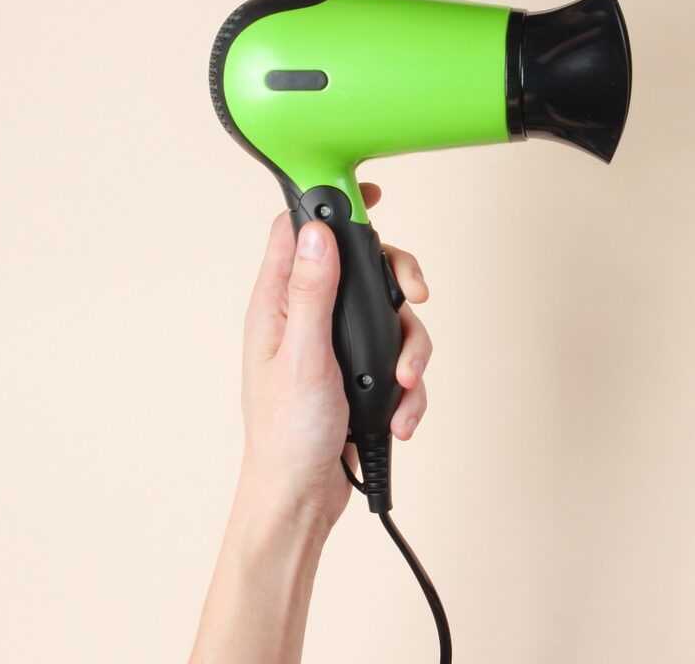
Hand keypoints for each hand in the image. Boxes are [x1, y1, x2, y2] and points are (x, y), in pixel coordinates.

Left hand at [237, 182, 431, 531]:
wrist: (301, 501)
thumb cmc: (285, 438)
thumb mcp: (302, 358)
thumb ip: (310, 291)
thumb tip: (315, 231)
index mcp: (278, 306)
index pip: (299, 232)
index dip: (333, 205)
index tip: (371, 192)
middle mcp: (307, 319)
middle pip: (364, 269)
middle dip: (398, 284)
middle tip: (416, 297)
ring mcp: (336, 348)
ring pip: (391, 318)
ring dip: (411, 350)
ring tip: (405, 385)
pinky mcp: (360, 377)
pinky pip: (400, 361)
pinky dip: (409, 388)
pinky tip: (401, 416)